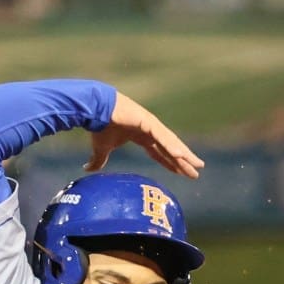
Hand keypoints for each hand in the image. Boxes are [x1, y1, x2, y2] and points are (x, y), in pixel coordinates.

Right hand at [85, 92, 203, 178]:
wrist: (95, 110)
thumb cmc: (99, 126)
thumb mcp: (101, 149)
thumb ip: (98, 160)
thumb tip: (87, 169)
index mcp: (143, 136)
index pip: (160, 153)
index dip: (171, 163)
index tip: (181, 173)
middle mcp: (151, 130)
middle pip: (171, 149)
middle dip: (184, 161)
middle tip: (197, 173)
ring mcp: (151, 125)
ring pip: (171, 143)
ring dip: (185, 154)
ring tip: (197, 165)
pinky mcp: (147, 121)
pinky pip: (162, 136)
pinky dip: (171, 145)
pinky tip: (181, 155)